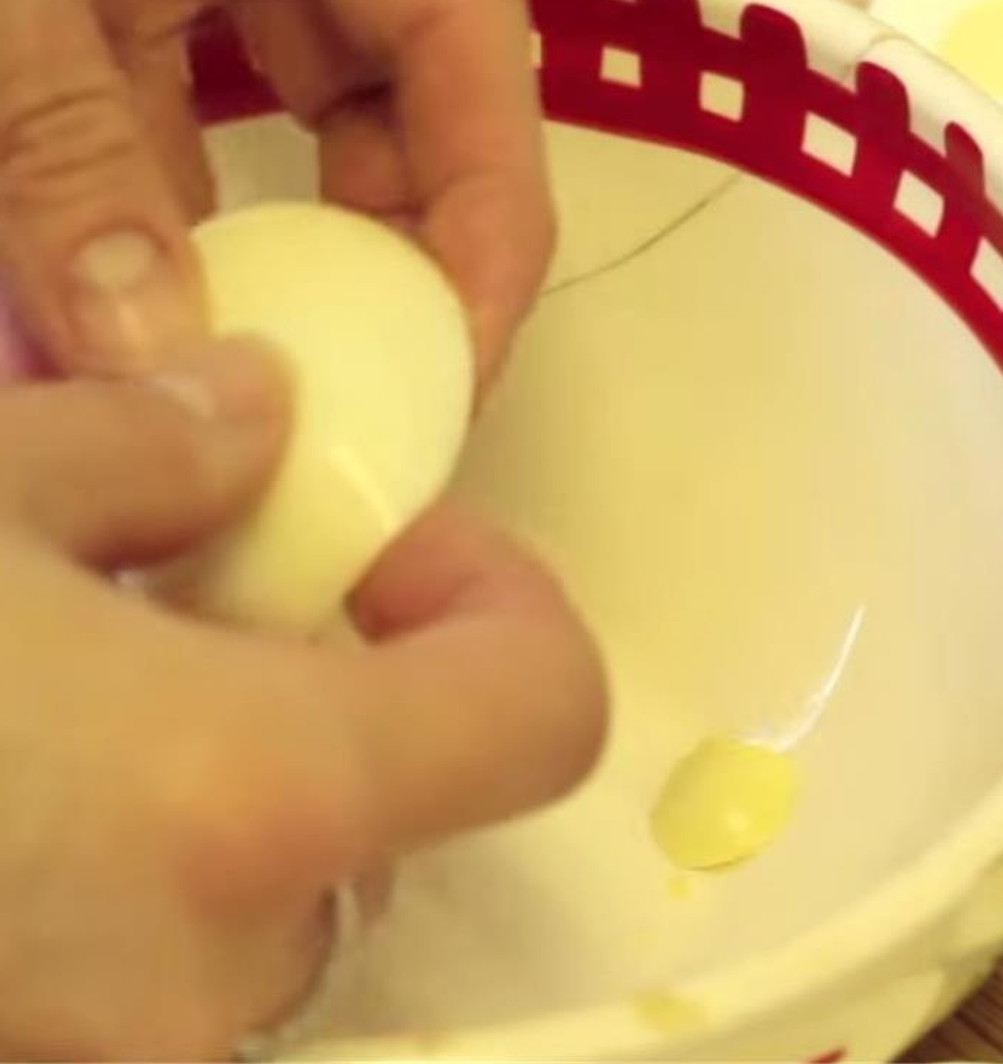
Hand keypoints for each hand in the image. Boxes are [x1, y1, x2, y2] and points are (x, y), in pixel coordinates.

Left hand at [0, 0, 550, 379]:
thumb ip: (61, 138)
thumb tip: (140, 348)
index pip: (469, 42)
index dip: (488, 210)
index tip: (453, 358)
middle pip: (406, 91)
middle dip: (388, 246)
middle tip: (351, 387)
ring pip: (292, 105)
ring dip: (271, 235)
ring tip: (241, 358)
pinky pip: (175, 91)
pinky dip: (158, 187)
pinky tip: (124, 277)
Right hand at [0, 340, 603, 1058]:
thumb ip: (150, 444)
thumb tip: (256, 412)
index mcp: (245, 800)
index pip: (542, 709)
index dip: (498, 600)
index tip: (385, 546)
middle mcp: (214, 978)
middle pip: (388, 810)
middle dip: (323, 697)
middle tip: (179, 609)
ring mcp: (128, 1058)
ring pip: (263, 905)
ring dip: (215, 798)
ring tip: (63, 705)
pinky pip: (151, 974)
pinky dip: (128, 882)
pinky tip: (21, 797)